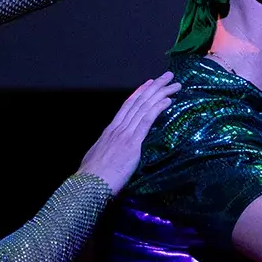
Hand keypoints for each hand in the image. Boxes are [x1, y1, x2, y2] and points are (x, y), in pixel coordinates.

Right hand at [78, 72, 180, 192]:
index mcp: (109, 131)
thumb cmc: (92, 179)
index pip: (127, 106)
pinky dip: (158, 108)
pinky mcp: (132, 143)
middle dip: (154, 87)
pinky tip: (168, 101)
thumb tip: (113, 151)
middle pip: (138, 102)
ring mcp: (124, 134)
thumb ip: (108, 151)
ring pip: (144, 107)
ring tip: (174, 84)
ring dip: (161, 93)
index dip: (139, 93)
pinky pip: (146, 121)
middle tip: (167, 76)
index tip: (149, 83)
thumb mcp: (98, 159)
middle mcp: (117, 128)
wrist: (88, 186)